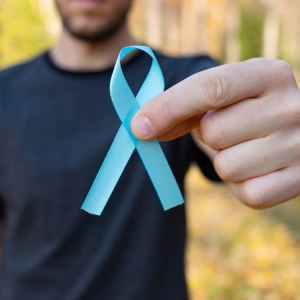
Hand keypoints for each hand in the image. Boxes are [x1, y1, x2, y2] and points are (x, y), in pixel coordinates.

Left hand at [131, 59, 299, 208]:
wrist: (291, 131)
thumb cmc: (244, 112)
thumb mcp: (221, 98)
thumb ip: (182, 108)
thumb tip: (142, 128)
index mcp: (267, 75)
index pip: (210, 88)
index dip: (168, 107)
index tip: (139, 126)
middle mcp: (291, 106)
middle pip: (213, 132)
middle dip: (208, 136)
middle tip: (229, 130)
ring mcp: (299, 145)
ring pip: (227, 167)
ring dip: (225, 161)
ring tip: (245, 148)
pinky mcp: (299, 180)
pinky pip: (247, 194)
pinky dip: (242, 186)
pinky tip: (257, 169)